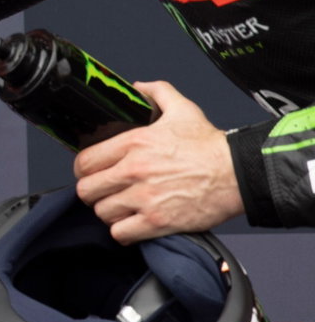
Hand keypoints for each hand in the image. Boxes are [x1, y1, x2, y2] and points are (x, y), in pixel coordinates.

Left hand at [73, 80, 242, 243]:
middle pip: (87, 190)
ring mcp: (144, 198)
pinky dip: (122, 231)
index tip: (90, 172)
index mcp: (133, 143)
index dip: (83, 169)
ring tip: (119, 207)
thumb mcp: (182, 108)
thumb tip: (138, 87)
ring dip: (108, 212)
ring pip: (101, 212)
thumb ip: (156, 92)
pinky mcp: (157, 221)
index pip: (85, 161)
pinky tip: (131, 224)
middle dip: (92, 192)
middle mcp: (134, 171)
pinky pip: (121, 233)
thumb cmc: (210, 146)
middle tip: (103, 192)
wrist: (238, 174)